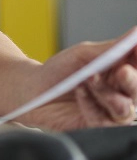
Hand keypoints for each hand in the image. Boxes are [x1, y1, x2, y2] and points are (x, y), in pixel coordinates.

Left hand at [17, 27, 136, 130]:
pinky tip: (79, 92)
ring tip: (89, 79)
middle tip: (122, 71)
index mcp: (121, 74)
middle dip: (132, 82)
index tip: (134, 53)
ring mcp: (109, 112)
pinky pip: (103, 120)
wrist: (32, 89)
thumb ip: (111, 48)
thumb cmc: (58, 71)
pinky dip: (90, 104)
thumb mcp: (83, 54)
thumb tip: (135, 33)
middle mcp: (120, 94)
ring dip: (107, 93)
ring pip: (124, 109)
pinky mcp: (96, 126)